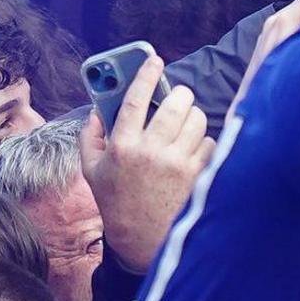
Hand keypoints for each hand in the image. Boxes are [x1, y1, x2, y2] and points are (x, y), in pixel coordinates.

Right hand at [81, 53, 212, 275]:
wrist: (143, 241)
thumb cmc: (117, 203)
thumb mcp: (92, 171)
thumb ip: (89, 136)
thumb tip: (97, 109)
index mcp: (122, 146)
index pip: (134, 99)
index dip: (145, 74)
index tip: (154, 59)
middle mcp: (150, 151)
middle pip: (176, 102)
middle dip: (179, 95)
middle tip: (176, 98)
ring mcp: (176, 163)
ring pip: (196, 118)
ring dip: (191, 118)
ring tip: (182, 128)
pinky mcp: (197, 173)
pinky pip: (209, 140)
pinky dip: (203, 142)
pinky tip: (191, 152)